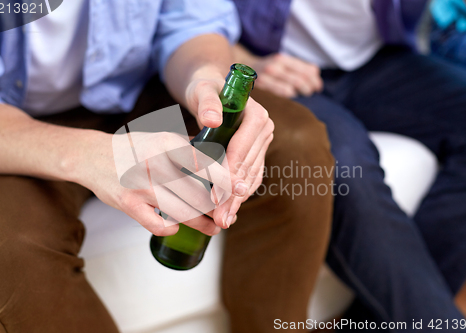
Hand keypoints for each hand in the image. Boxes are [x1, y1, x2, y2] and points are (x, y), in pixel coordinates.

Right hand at [72, 130, 246, 235]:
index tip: (238, 192)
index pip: (207, 165)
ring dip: (203, 224)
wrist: (93, 156)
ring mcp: (141, 186)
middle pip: (199, 194)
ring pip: (183, 213)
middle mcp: (156, 164)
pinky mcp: (128, 204)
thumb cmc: (136, 148)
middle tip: (229, 215)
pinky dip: (171, 229)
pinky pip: (158, 225)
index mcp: (168, 144)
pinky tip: (178, 227)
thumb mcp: (163, 137)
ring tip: (215, 227)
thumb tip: (223, 155)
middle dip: (219, 209)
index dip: (226, 183)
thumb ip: (191, 146)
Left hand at [185, 77, 274, 227]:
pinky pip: (250, 177)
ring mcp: (261, 144)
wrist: (210, 90)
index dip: (230, 173)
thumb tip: (213, 120)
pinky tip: (229, 211)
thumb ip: (206, 102)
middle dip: (233, 194)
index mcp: (256, 115)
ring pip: (251, 177)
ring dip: (237, 201)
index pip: (243, 149)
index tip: (215, 194)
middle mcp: (264, 130)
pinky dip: (240, 195)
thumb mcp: (201, 90)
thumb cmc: (203, 88)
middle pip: (248, 167)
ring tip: (223, 221)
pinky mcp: (256, 153)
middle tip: (220, 218)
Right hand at [235, 45, 322, 97]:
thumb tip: (316, 73)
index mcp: (282, 59)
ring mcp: (267, 77)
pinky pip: (280, 94)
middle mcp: (275, 66)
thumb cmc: (267, 69)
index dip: (315, 80)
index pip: (306, 70)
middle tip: (310, 92)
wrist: (242, 70)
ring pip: (291, 87)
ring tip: (302, 94)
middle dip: (309, 88)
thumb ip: (298, 67)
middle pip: (300, 79)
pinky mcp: (260, 86)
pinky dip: (289, 96)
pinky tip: (290, 96)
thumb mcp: (282, 63)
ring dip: (300, 92)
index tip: (318, 87)